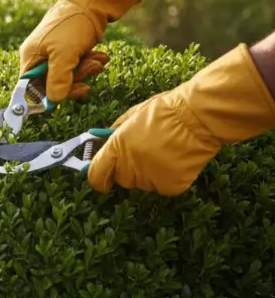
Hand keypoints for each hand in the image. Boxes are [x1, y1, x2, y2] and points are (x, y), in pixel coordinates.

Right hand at [20, 0, 144, 103]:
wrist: (91, 2)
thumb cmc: (72, 25)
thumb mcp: (64, 55)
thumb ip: (57, 80)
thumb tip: (53, 101)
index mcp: (31, 58)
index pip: (32, 87)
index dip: (48, 94)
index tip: (66, 95)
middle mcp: (40, 57)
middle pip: (53, 83)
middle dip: (75, 78)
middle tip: (92, 69)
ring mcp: (54, 54)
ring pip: (68, 75)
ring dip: (86, 71)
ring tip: (99, 60)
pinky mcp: (69, 50)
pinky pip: (77, 65)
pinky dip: (90, 63)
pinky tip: (101, 57)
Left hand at [88, 44, 274, 194]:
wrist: (200, 116)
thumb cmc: (167, 111)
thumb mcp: (132, 115)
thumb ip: (115, 133)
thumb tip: (103, 144)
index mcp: (117, 148)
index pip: (96, 176)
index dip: (98, 177)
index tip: (102, 176)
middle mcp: (130, 166)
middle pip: (122, 179)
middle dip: (129, 169)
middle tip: (147, 151)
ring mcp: (150, 179)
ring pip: (143, 184)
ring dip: (149, 173)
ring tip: (167, 151)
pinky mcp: (171, 187)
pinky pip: (163, 186)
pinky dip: (169, 177)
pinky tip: (179, 159)